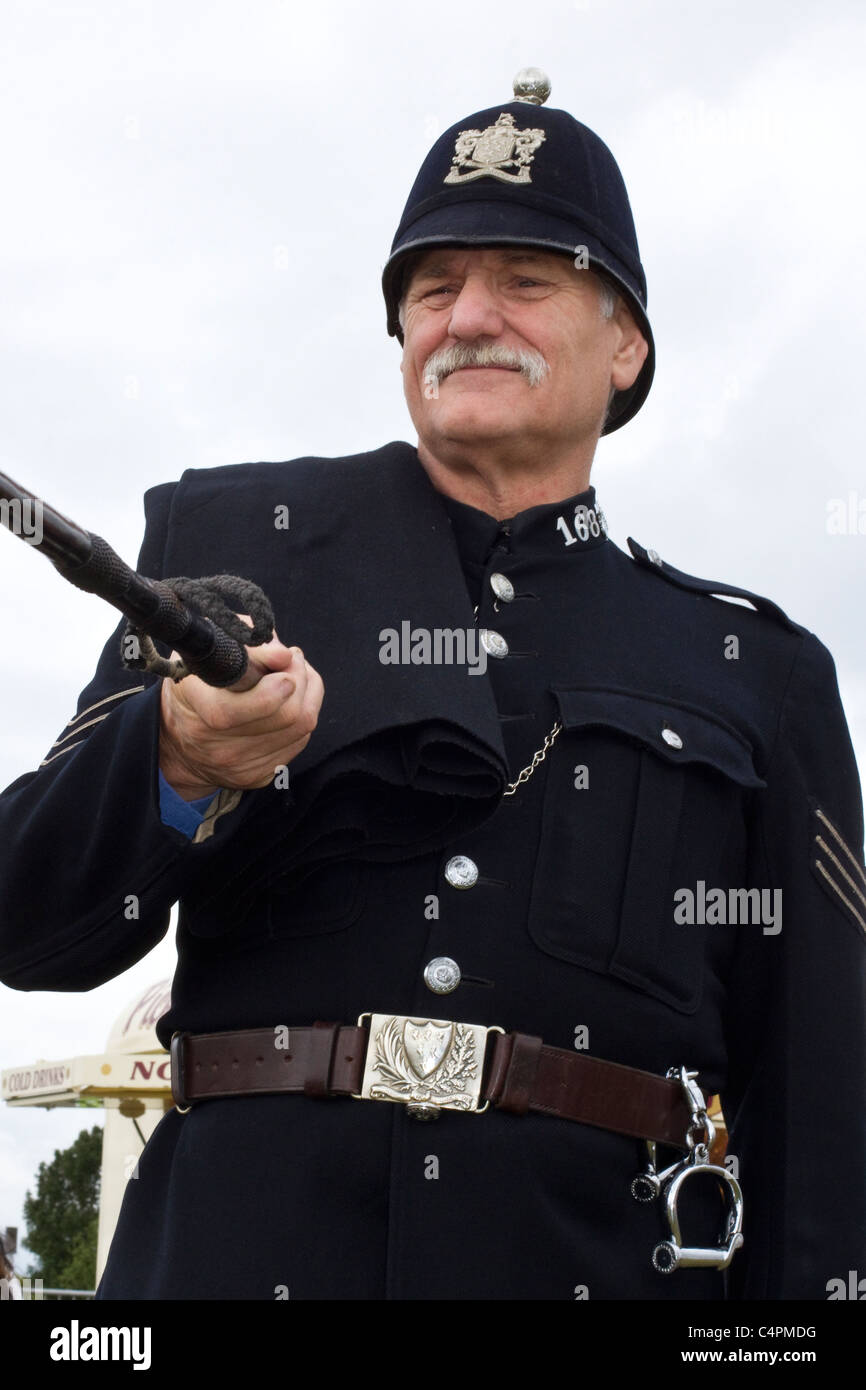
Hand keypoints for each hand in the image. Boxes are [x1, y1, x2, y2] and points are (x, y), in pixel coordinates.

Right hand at [158, 619, 323, 799]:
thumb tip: (284, 655)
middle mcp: (216, 746)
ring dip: (308, 691)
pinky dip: (304, 712)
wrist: (180, 744)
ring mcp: (239, 767)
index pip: (233, 710)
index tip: (286, 657)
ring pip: (301, 726)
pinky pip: (299, 740)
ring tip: (294, 672)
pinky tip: (291, 698)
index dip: (270, 687)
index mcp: (195, 708)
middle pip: (285, 715)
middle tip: (292, 658)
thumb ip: (245, 646)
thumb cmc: (197, 683)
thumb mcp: (208, 652)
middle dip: (299, 677)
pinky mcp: (258, 776)